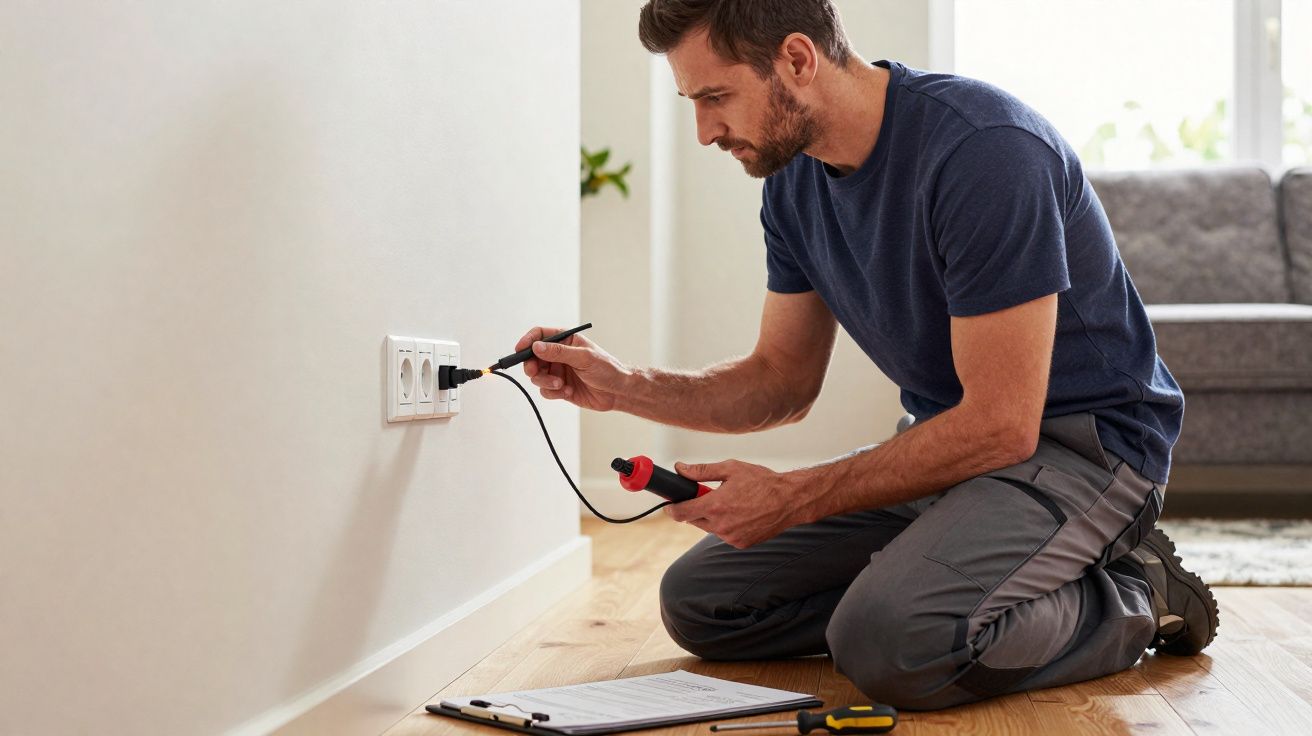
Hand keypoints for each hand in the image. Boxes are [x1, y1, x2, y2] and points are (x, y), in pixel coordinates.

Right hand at [515, 326, 630, 411]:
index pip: (540, 335)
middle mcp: (558, 355)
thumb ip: (558, 352)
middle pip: (532, 358)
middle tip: (535, 372)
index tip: (519, 350)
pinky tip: (568, 391)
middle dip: (532, 366)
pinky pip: (545, 390)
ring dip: (545, 382)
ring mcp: (558, 371)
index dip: (527, 341)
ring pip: (537, 376)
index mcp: (565, 340)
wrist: (617, 392)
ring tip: (560, 385)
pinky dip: (553, 393)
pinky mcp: (559, 387)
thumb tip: (536, 346)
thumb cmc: (606, 369)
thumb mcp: (583, 357)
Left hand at [663, 460, 804, 548]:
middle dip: (695, 509)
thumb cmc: (763, 482)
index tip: (669, 504)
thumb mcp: (731, 469)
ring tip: (732, 502)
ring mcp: (731, 537)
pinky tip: (741, 513)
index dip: (671, 508)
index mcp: (715, 505)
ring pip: (710, 528)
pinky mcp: (741, 544)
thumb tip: (680, 469)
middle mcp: (721, 525)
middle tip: (707, 496)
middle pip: (693, 520)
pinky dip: (727, 525)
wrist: (790, 500)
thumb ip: (702, 471)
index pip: (681, 512)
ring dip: (712, 517)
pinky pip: (725, 534)